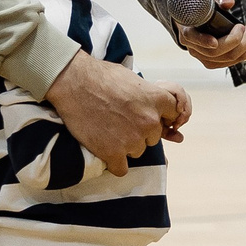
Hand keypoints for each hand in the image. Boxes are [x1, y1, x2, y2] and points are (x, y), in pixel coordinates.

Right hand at [45, 51, 189, 173]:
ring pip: (137, 151)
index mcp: (157, 100)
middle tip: (119, 120)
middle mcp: (149, 122)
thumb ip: (151, 98)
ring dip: (125, 145)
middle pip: (153, 137)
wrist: (73, 82)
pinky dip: (114, 162)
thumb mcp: (134, 80)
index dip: (159, 116)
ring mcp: (132, 140)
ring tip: (108, 130)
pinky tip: (105, 149)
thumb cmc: (101, 76)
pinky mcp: (113, 154)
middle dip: (140, 131)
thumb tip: (164, 113)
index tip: (146, 115)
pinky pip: (121, 169)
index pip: (173, 115)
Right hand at [181, 0, 245, 69]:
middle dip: (236, 40)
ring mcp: (203, 55)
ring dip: (245, 46)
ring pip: (225, 59)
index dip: (203, 41)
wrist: (198, 8)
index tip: (214, 41)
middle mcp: (192, 45)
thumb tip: (228, 3)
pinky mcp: (215, 60)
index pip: (191, 37)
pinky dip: (245, 52)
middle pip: (214, 52)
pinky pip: (231, 61)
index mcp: (186, 27)